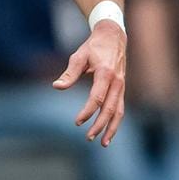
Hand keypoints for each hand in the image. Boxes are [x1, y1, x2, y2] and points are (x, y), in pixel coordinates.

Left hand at [53, 21, 126, 145]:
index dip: (87, 112)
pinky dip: (115, 121)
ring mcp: (121, 86)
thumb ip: (69, 73)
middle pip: (110, 109)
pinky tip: (108, 132)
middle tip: (88, 138)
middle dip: (100, 125)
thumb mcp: (79, 56)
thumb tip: (57, 87)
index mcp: (106, 73)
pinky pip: (120, 108)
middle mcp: (117, 81)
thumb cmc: (93, 46)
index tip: (77, 122)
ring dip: (111, 128)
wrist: (113, 36)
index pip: (97, 98)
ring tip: (103, 143)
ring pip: (119, 111)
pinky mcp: (121, 88)